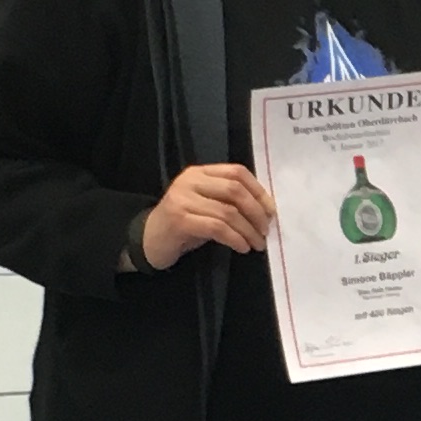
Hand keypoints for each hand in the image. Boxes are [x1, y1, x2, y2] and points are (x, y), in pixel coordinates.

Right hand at [140, 162, 272, 264]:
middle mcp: (190, 181)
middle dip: (256, 212)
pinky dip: (235, 238)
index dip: (258, 191)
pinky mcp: (179, 219)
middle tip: (266, 231)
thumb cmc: (184, 225)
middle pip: (235, 190)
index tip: (271, 211)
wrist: (149, 241)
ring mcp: (182, 199)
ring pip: (228, 212)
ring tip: (257, 244)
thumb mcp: (207, 206)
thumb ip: (229, 201)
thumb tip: (265, 211)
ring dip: (248, 230)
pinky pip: (217, 228)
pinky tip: (242, 248)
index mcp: (200, 172)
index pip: (237, 172)